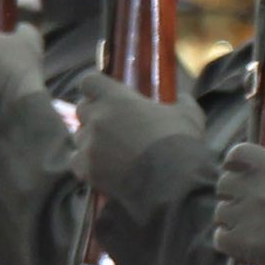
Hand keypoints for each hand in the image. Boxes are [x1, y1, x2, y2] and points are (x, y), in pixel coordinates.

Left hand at [73, 72, 207, 199]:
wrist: (172, 182)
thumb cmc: (180, 142)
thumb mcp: (188, 114)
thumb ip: (180, 101)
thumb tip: (181, 97)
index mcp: (116, 99)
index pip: (89, 82)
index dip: (94, 88)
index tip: (103, 94)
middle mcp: (97, 118)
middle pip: (82, 109)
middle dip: (94, 115)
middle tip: (112, 125)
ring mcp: (89, 143)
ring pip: (79, 136)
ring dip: (91, 140)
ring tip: (112, 150)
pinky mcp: (86, 167)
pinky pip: (76, 161)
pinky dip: (86, 163)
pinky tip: (102, 167)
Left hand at [210, 143, 264, 264]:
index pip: (238, 153)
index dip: (236, 162)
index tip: (239, 170)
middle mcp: (258, 189)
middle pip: (224, 184)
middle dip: (232, 193)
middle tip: (245, 204)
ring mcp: (248, 216)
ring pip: (221, 212)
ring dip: (231, 219)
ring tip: (247, 227)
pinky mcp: (244, 244)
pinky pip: (220, 238)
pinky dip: (228, 241)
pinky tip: (242, 244)